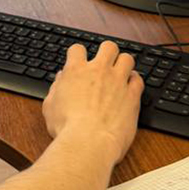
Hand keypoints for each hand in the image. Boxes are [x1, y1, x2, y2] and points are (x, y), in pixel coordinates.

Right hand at [41, 41, 142, 164]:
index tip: (78, 59)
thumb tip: (61, 80)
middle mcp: (99, 71)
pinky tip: (131, 87)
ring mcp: (118, 82)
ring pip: (127, 58)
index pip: (77, 49)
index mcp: (76, 71)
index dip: (77, 53)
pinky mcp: (132, 96)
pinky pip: (139, 80)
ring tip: (121, 72)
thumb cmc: (67, 128)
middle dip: (107, 51)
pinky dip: (135, 81)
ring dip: (124, 63)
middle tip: (105, 61)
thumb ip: (56, 89)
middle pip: (108, 46)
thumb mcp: (49, 107)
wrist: (88, 142)